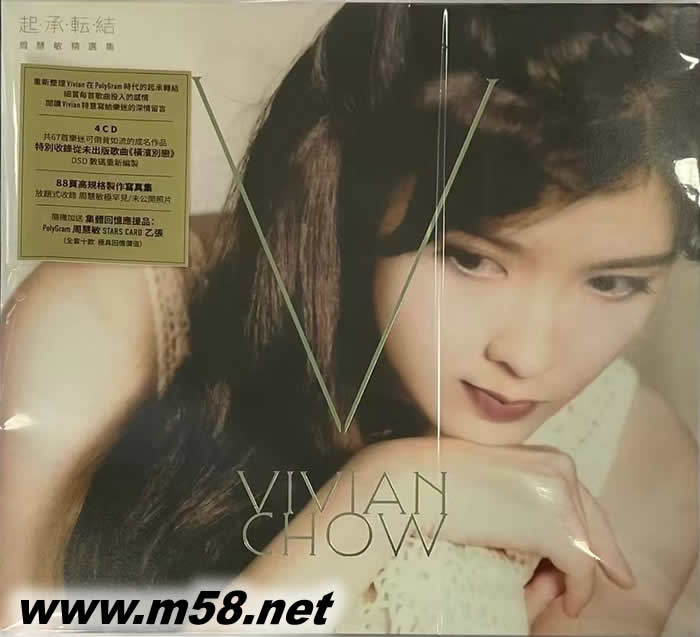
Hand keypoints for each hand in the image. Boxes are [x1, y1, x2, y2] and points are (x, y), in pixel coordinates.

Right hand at [356, 437, 634, 618]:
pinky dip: (579, 591)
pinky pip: (580, 568)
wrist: (416, 482)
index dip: (592, 527)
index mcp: (545, 455)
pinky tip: (569, 604)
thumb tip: (542, 537)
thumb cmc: (438, 480)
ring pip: (589, 547)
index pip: (579, 497)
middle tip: (621, 578)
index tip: (603, 550)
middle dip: (606, 552)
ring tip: (570, 599)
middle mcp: (561, 468)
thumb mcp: (491, 479)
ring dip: (581, 577)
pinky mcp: (555, 526)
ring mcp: (561, 495)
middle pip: (594, 520)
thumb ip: (522, 497)